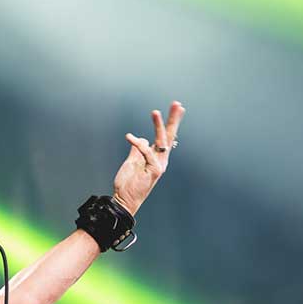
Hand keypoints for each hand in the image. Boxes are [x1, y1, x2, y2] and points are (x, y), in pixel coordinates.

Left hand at [112, 101, 185, 215]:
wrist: (124, 199)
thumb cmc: (127, 183)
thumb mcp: (131, 162)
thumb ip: (137, 150)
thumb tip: (142, 139)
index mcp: (156, 157)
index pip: (165, 136)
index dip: (170, 122)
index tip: (178, 108)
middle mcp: (161, 159)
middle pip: (169, 136)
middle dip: (173, 119)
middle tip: (178, 104)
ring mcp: (159, 165)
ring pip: (161, 141)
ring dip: (158, 125)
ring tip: (155, 112)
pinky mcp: (154, 170)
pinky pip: (147, 152)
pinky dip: (139, 144)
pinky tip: (130, 137)